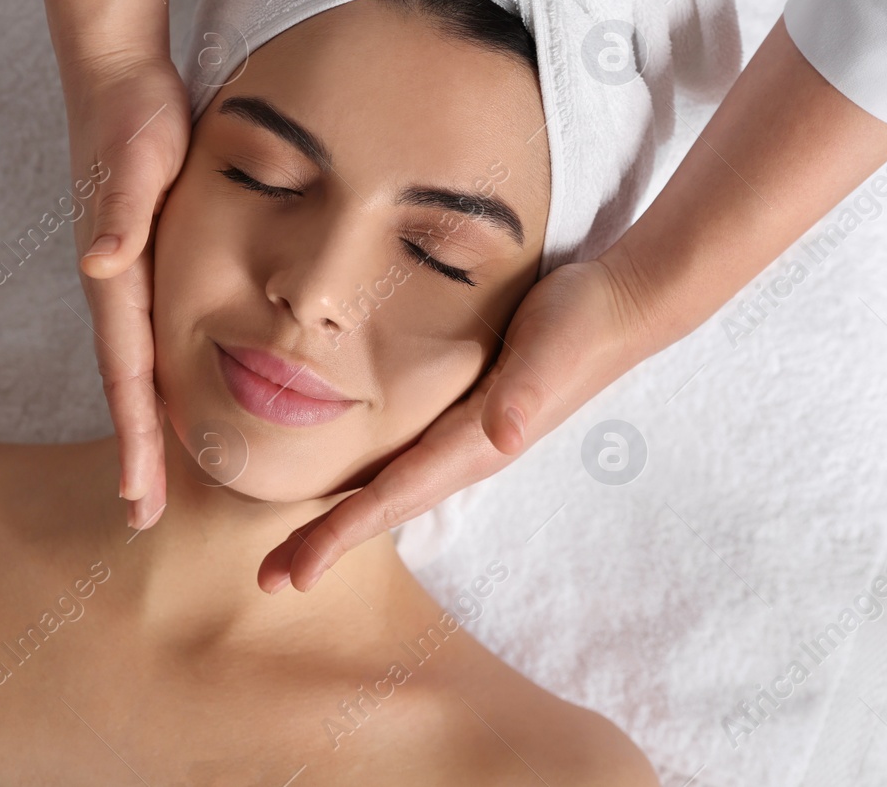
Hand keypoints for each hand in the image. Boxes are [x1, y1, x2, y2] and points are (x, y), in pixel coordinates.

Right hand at [63, 53, 190, 527]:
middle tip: (145, 514)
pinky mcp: (147, 258)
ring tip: (159, 475)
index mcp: (116, 277)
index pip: (125, 374)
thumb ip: (120, 213)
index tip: (137, 495)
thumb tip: (101, 264)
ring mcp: (129, 275)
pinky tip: (184, 393)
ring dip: (147, 420)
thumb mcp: (134, 160)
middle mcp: (117, 285)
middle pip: (128, 384)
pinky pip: (154, 331)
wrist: (119, 76)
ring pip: (140, 363)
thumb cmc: (131, 117)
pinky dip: (164, 374)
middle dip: (136, 450)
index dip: (133, 436)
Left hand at [257, 258, 655, 591]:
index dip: (340, 533)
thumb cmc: (580, 321)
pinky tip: (343, 486)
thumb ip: (529, 391)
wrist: (619, 307)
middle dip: (325, 544)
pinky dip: (365, 485)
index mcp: (475, 443)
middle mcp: (467, 451)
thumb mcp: (552, 347)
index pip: (392, 496)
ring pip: (389, 490)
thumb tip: (503, 436)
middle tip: (267, 579)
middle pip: (381, 507)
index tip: (295, 570)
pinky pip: (403, 462)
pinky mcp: (466, 415)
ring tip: (293, 552)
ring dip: (340, 522)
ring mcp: (467, 438)